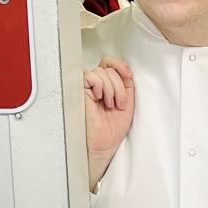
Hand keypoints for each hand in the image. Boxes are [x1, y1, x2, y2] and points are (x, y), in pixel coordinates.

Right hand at [83, 57, 135, 185]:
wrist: (104, 143)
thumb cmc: (112, 128)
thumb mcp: (127, 101)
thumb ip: (126, 83)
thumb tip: (126, 70)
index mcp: (106, 85)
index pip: (110, 63)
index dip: (121, 66)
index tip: (129, 76)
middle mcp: (95, 85)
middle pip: (109, 68)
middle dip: (119, 87)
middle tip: (118, 104)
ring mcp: (86, 87)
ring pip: (102, 72)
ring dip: (112, 90)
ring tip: (110, 105)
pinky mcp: (78, 90)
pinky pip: (91, 76)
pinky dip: (101, 87)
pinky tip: (100, 100)